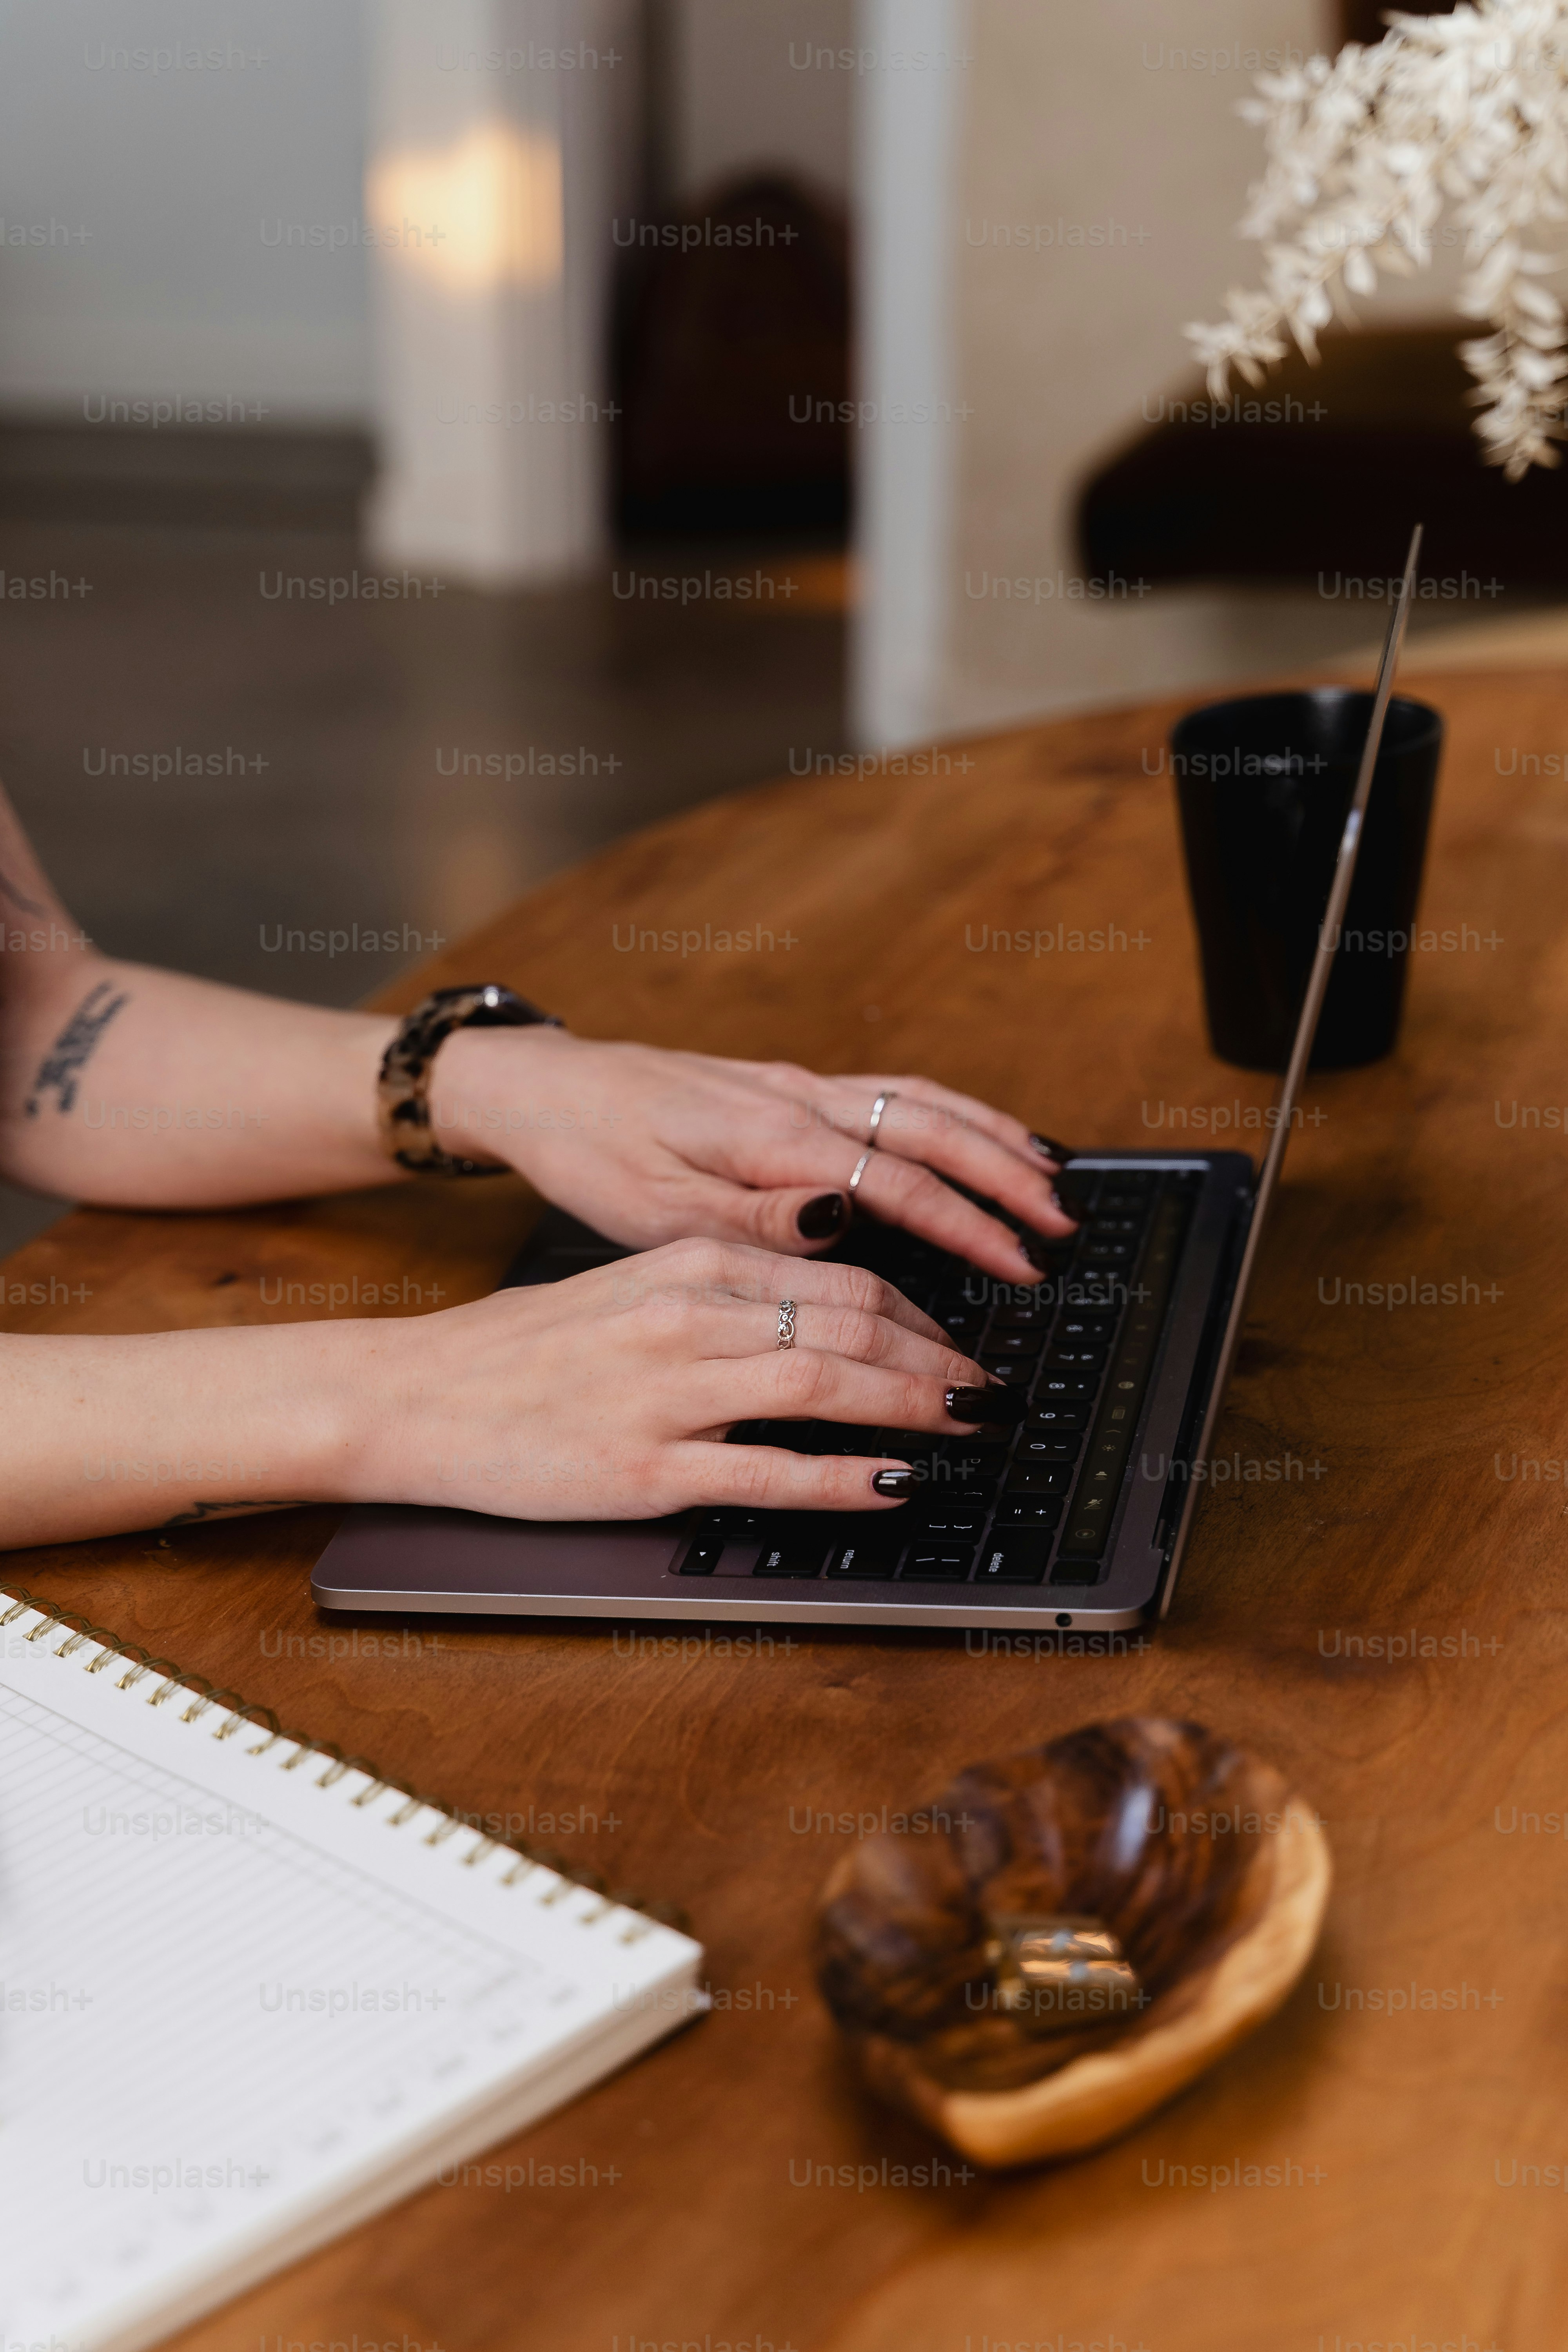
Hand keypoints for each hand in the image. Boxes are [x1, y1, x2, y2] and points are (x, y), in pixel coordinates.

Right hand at [342, 1239, 1008, 1520]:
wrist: (417, 1394)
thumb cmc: (524, 1351)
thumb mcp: (633, 1290)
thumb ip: (725, 1294)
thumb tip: (821, 1316)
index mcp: (688, 1264)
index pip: (840, 1276)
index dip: (920, 1312)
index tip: (959, 1340)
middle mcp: (687, 1316)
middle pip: (850, 1324)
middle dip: (939, 1357)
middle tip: (991, 1389)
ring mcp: (666, 1393)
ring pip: (823, 1385)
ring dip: (912, 1405)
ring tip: (968, 1425)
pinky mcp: (642, 1468)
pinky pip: (765, 1472)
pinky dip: (841, 1477)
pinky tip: (892, 1483)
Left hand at [433, 1029, 1075, 1283]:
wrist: (545, 1087)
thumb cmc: (592, 1152)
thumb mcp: (656, 1207)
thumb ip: (755, 1218)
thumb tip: (841, 1217)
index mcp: (770, 1135)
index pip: (897, 1182)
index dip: (967, 1226)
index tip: (1020, 1264)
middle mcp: (796, 1098)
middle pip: (928, 1128)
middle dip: (1004, 1177)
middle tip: (1062, 1228)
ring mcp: (797, 1085)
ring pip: (919, 1100)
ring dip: (990, 1136)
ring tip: (1049, 1178)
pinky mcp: (787, 1086)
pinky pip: (891, 1091)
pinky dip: (949, 1111)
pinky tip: (974, 1134)